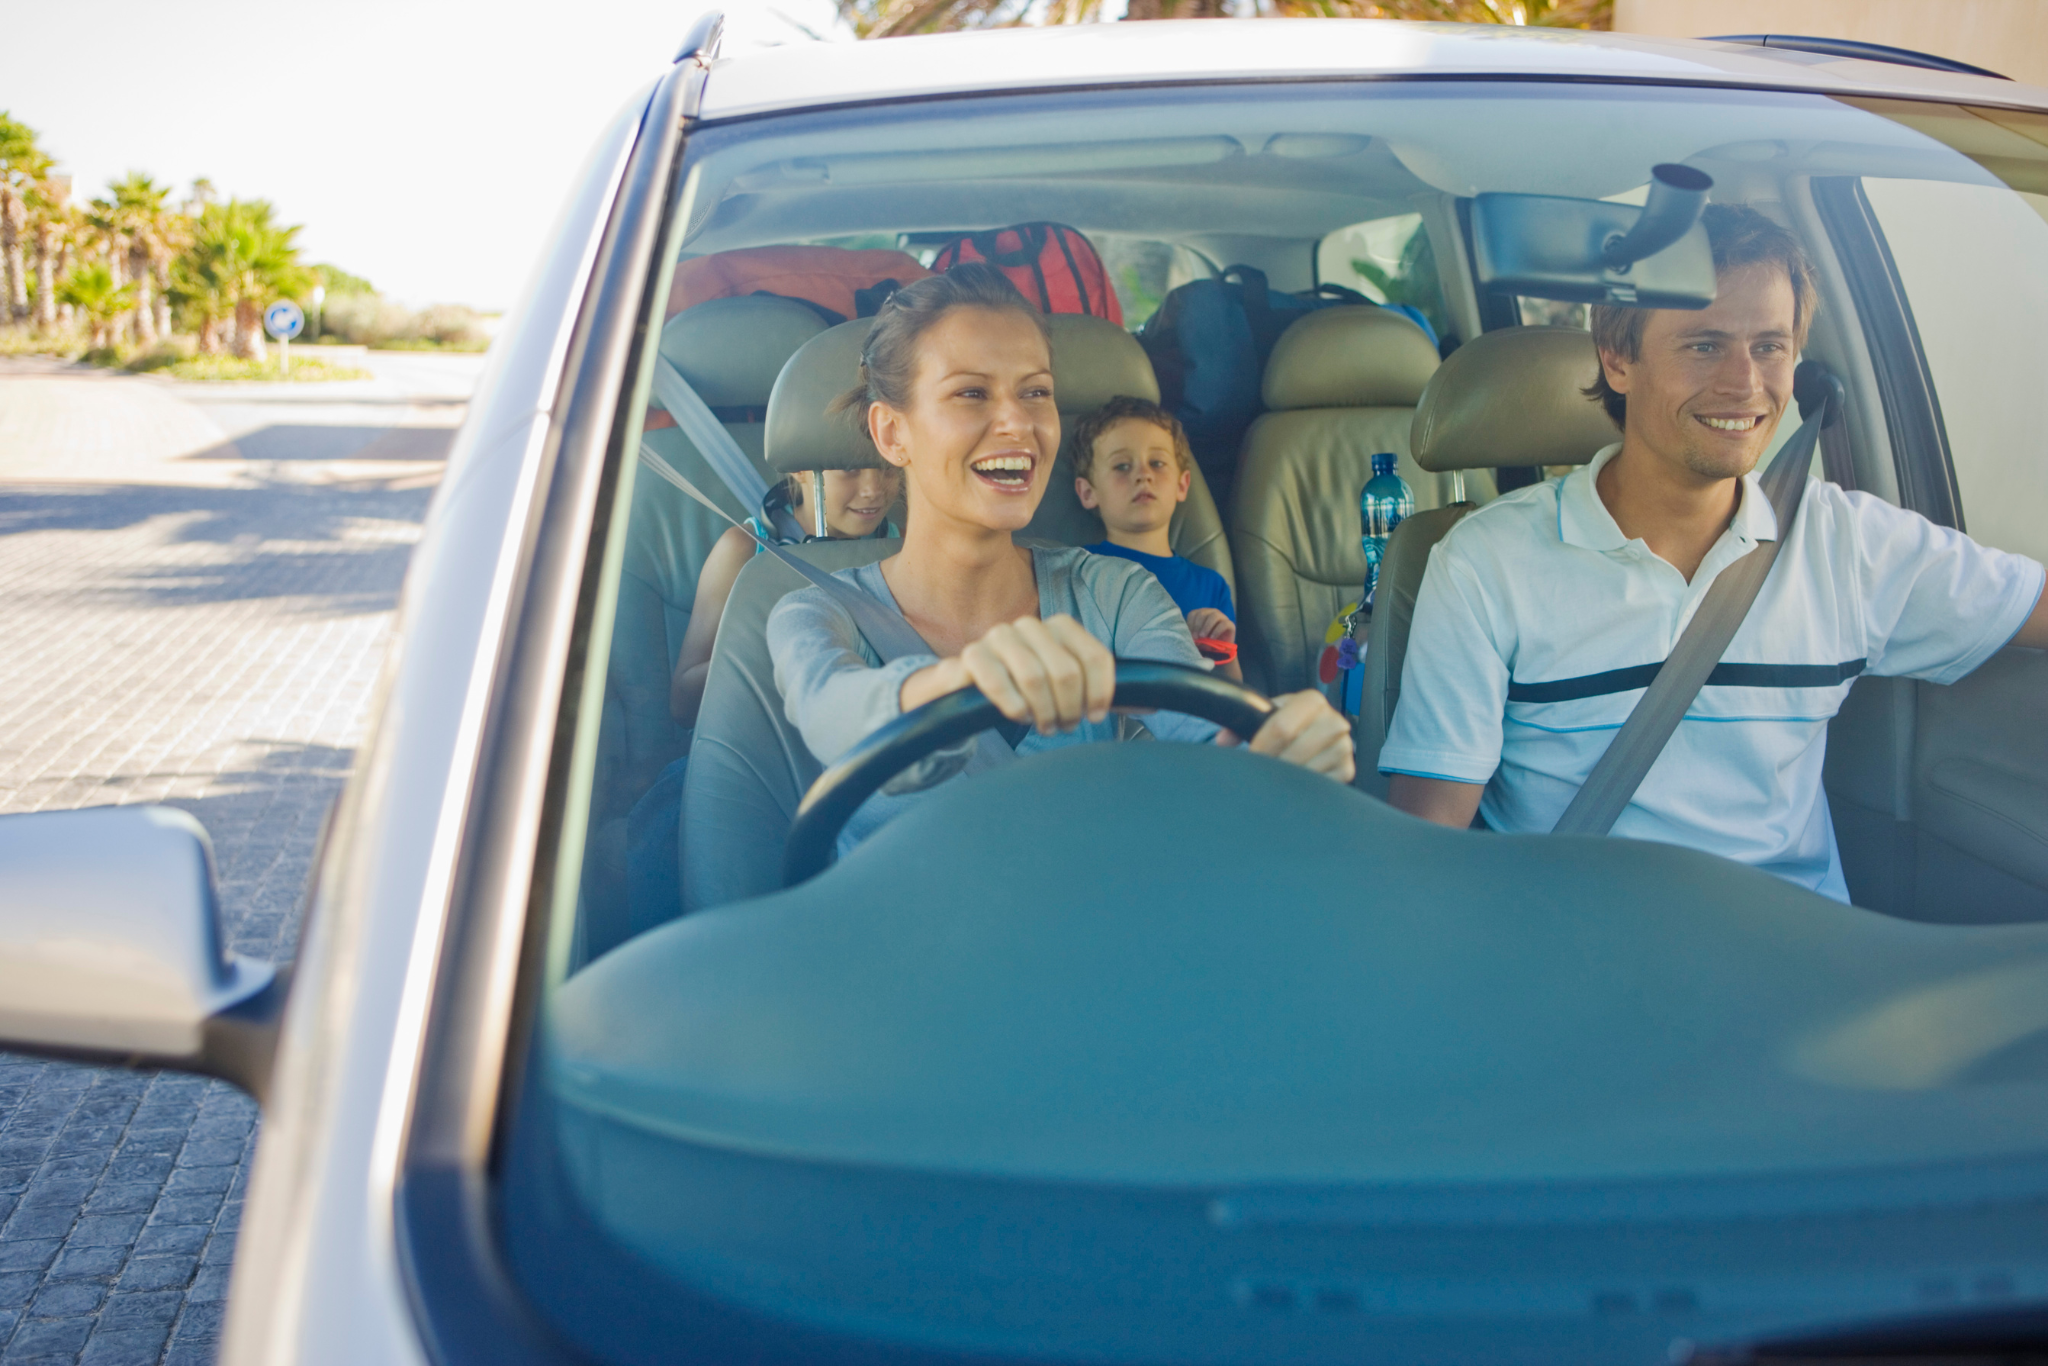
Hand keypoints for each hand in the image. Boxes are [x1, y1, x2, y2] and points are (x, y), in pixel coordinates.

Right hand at [903, 614, 1114, 734]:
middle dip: (1070, 708)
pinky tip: (1018, 715)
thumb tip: (1152, 702)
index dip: (1100, 693)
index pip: (1095, 657)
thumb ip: (1102, 692)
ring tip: (1043, 724)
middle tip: (1064, 725)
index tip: (1095, 715)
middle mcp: (1029, 625)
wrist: (968, 688)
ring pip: (1034, 677)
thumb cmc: (1025, 689)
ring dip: (1042, 711)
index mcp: (1059, 626)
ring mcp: (998, 637)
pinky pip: (997, 680)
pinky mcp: (971, 655)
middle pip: (1067, 672)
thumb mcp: (1065, 687)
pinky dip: (1012, 705)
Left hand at [1185, 608, 1233, 642]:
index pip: (1193, 614)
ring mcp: (1221, 617)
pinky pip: (1223, 624)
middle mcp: (1211, 612)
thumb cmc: (1206, 643)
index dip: (1191, 624)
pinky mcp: (1230, 624)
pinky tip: (1212, 638)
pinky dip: (1216, 631)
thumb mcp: (1197, 639)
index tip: (1190, 635)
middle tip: (1196, 637)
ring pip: (1213, 616)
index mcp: (1201, 614)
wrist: (1220, 651)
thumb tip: (1189, 636)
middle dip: (1197, 626)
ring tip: (1203, 637)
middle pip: (1202, 613)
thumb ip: (1193, 636)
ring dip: (1207, 627)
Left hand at [1217, 690, 1354, 782]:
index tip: (1253, 757)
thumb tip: (1223, 741)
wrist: (1312, 732)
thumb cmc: (1287, 723)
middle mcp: (1334, 720)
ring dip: (1287, 779)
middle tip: (1263, 772)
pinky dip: (1303, 788)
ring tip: (1276, 777)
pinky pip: (1321, 784)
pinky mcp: (1347, 769)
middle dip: (1275, 764)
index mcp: (1312, 701)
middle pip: (1296, 751)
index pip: (1282, 727)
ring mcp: (1343, 746)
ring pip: (1308, 771)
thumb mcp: (1267, 716)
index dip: (1263, 746)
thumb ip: (1242, 723)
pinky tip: (1294, 784)